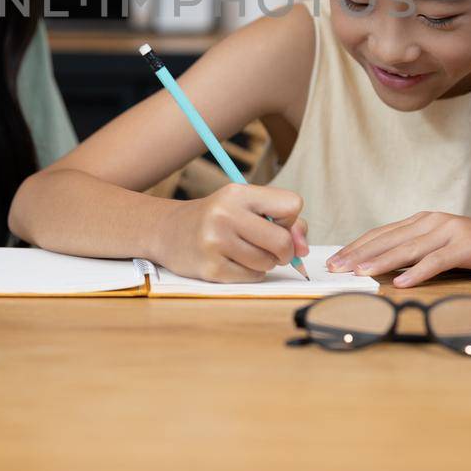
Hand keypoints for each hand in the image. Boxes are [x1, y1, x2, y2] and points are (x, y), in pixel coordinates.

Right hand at [155, 183, 309, 282]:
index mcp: (238, 193)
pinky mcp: (211, 269)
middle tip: (271, 248)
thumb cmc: (217, 218)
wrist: (168, 231)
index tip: (275, 222)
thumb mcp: (245, 206)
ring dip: (265, 262)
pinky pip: (252, 277)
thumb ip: (283, 221)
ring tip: (245, 252)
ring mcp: (215, 243)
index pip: (292, 205)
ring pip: (268, 262)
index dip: (290, 218)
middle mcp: (225, 214)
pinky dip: (250, 273)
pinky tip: (233, 263)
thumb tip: (303, 249)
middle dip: (284, 250)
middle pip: (282, 241)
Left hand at [326, 211, 470, 285]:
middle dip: (359, 254)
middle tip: (336, 268)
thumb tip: (388, 270)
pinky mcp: (467, 245)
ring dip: (381, 261)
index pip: (382, 233)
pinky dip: (417, 272)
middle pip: (388, 239)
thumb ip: (419, 252)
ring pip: (408, 248)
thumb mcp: (445, 248)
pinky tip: (402, 283)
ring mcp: (450, 232)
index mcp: (424, 221)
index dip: (357, 246)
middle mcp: (433, 222)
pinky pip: (437, 260)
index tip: (335, 261)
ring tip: (360, 273)